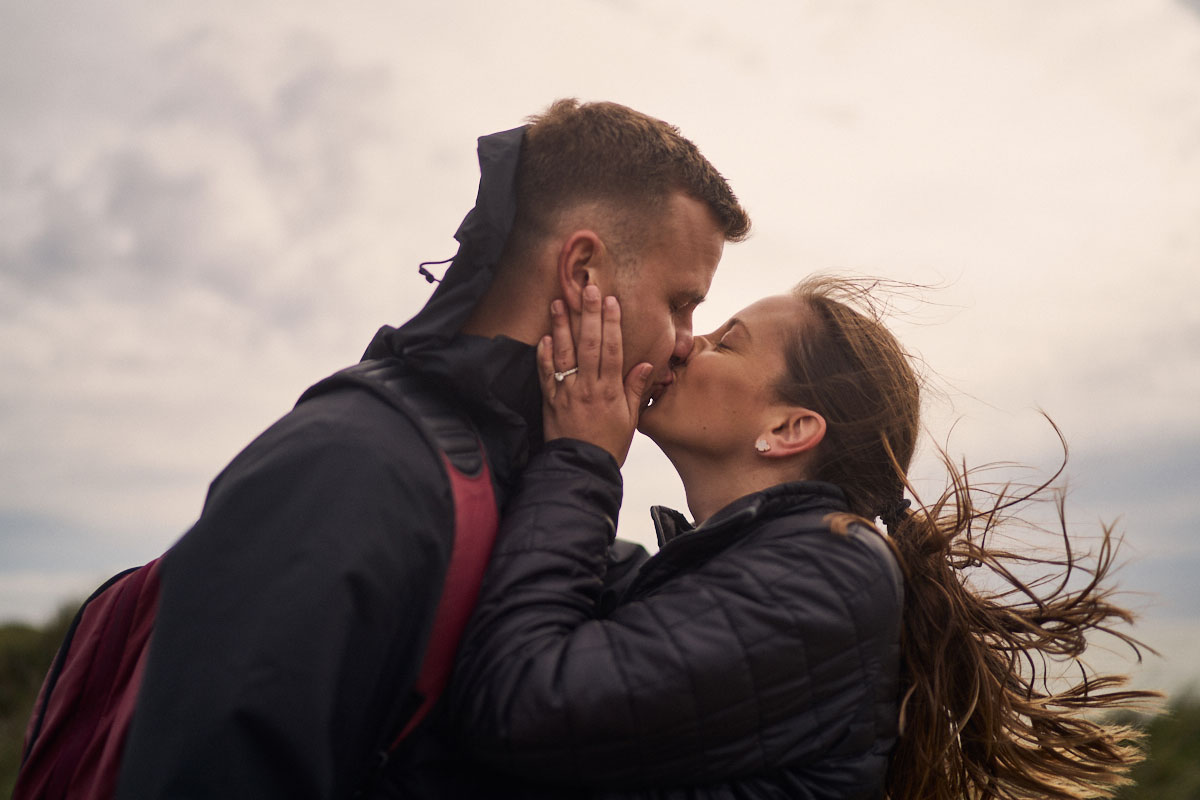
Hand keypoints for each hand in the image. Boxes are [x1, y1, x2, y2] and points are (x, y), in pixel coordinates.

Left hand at [538, 285, 651, 465]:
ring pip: (565, 354)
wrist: (582, 468)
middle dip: (589, 315)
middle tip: (587, 289)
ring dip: (561, 326)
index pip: (612, 349)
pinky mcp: (550, 401)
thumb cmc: (609, 445)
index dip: (611, 324)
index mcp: (610, 391)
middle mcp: (588, 388)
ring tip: (559, 302)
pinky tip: (544, 337)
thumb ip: (636, 390)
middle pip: (589, 345)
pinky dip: (544, 356)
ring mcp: (567, 393)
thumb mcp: (630, 419)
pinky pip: (546, 375)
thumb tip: (645, 365)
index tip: (610, 301)